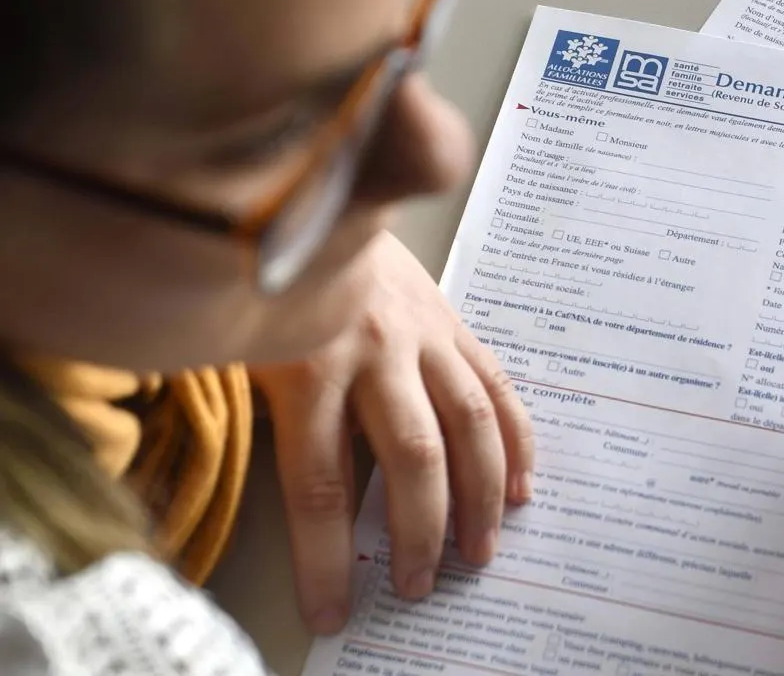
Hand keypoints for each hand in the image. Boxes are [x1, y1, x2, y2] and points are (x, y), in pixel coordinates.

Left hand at [250, 232, 534, 635]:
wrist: (317, 190)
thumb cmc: (269, 281)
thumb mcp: (243, 346)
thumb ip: (265, 414)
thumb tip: (286, 499)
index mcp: (306, 365)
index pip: (320, 484)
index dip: (326, 560)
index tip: (330, 613)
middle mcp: (372, 351)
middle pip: (410, 459)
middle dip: (418, 533)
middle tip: (416, 585)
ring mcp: (423, 335)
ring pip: (468, 426)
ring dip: (480, 497)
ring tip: (478, 552)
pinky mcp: (454, 322)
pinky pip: (498, 387)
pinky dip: (516, 442)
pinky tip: (521, 487)